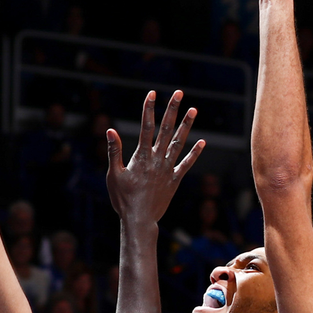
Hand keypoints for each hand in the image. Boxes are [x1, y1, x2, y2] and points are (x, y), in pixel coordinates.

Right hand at [106, 90, 203, 224]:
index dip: (149, 109)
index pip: (146, 127)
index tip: (152, 94)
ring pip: (179, 143)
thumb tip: (110, 130)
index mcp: (141, 157)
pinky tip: (202, 142)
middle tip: (178, 93)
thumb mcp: (113, 174)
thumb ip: (114, 151)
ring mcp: (167, 169)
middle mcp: (157, 159)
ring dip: (186, 125)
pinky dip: (194, 153)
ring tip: (194, 110)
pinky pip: (186, 164)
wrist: (139, 220)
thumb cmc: (123, 199)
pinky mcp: (174, 180)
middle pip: (165, 129)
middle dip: (172, 110)